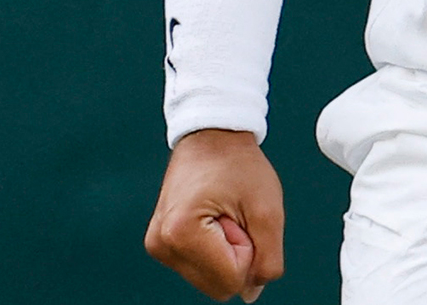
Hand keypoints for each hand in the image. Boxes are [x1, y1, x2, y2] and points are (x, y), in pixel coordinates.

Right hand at [146, 129, 285, 301]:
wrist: (212, 136)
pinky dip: (213, 250)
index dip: (249, 251)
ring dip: (225, 253)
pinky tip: (213, 219)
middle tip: (233, 216)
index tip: (240, 216)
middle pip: (218, 286)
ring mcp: (158, 245)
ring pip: (209, 280)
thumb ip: (267, 260)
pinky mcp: (161, 244)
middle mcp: (162, 243)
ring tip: (222, 215)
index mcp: (182, 232)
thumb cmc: (239, 165)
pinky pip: (199, 268)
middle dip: (237, 255)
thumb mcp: (268, 210)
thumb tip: (250, 293)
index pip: (231, 279)